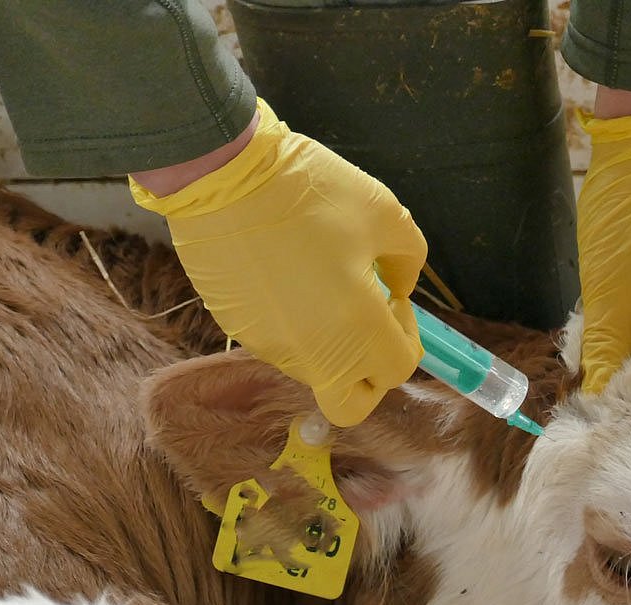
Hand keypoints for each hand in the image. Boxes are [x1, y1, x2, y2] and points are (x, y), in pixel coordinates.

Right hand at [129, 99, 425, 426]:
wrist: (221, 175)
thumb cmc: (311, 190)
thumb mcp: (383, 213)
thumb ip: (409, 259)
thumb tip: (401, 287)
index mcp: (357, 328)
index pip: (398, 369)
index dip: (406, 336)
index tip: (394, 299)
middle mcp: (314, 353)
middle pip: (353, 403)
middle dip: (369, 377)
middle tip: (368, 327)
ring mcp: (272, 346)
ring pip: (316, 371)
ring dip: (332, 343)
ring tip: (322, 282)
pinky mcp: (239, 331)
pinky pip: (281, 344)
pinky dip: (294, 323)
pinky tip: (287, 275)